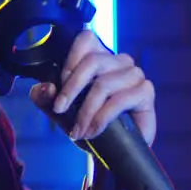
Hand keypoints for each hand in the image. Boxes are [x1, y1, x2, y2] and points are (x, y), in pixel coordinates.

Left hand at [28, 30, 156, 146]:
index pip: (86, 38)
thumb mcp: (58, 111)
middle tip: (59, 110)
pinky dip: (101, 119)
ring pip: (104, 84)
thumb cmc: (86, 123)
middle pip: (93, 61)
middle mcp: (119, 61)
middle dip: (71, 89)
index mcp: (99, 56)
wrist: (110, 151)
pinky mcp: (145, 92)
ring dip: (86, 111)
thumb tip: (45, 87)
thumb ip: (45, 97)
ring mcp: (135, 75)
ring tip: (78, 130)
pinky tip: (93, 132)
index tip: (58, 84)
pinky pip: (119, 100)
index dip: (70, 59)